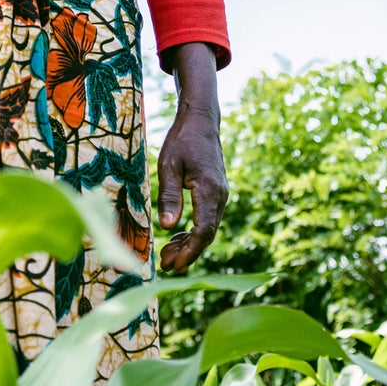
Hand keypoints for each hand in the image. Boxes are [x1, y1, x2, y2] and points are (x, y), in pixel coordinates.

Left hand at [156, 41, 226, 272]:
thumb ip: (170, 196)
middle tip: (166, 264)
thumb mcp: (169, 165)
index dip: (190, 251)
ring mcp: (220, 195)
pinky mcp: (215, 193)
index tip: (175, 265)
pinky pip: (207, 218)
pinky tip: (176, 236)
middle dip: (187, 252)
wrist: (201, 121)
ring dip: (189, 244)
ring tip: (167, 255)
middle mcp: (220, 196)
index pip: (204, 230)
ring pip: (207, 228)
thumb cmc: (183, 140)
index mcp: (210, 190)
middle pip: (207, 234)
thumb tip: (168, 227)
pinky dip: (193, 231)